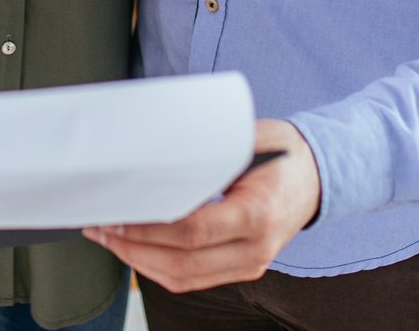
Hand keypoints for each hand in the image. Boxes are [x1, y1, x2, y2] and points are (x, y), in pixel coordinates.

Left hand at [83, 119, 319, 292]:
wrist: (318, 177)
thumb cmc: (283, 153)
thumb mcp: (252, 139)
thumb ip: (210, 150)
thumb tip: (158, 154)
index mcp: (258, 215)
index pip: (192, 232)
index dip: (148, 229)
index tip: (116, 216)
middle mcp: (255, 249)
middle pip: (181, 263)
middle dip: (132, 249)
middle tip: (100, 227)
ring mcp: (250, 264)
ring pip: (183, 278)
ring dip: (139, 262)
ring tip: (109, 238)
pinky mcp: (242, 269)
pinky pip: (192, 279)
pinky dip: (158, 268)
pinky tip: (136, 250)